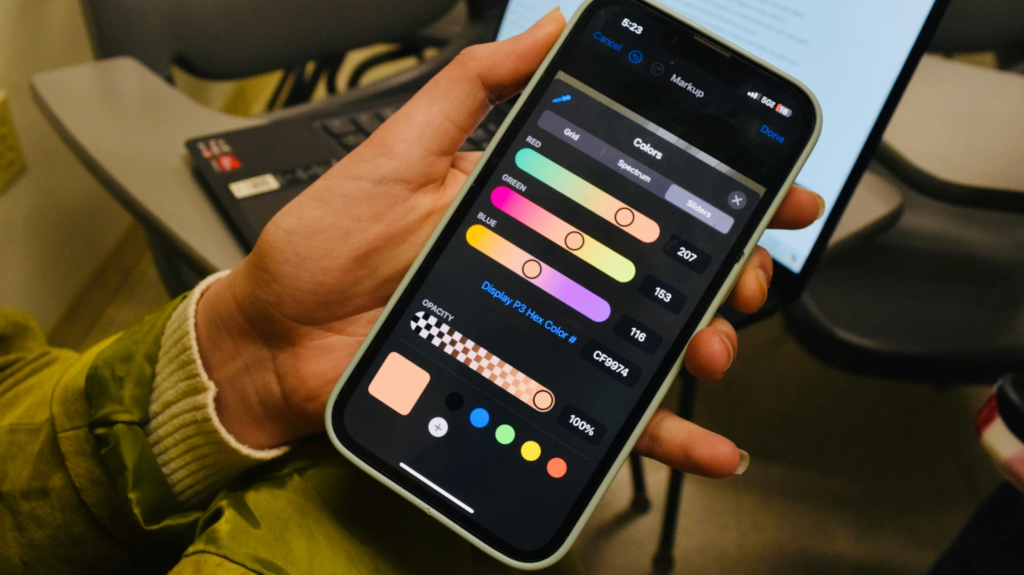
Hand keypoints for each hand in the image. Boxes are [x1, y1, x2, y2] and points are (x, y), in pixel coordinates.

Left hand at [196, 9, 824, 477]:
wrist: (275, 340)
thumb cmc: (324, 246)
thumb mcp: (398, 151)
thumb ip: (471, 90)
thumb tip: (545, 28)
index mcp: (531, 209)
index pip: (638, 193)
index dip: (711, 191)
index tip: (770, 188)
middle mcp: (548, 271)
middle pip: (662, 270)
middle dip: (726, 269)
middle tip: (746, 274)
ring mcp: (541, 333)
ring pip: (647, 341)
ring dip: (702, 344)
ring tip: (713, 346)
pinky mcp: (524, 390)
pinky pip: (606, 417)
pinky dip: (664, 434)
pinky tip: (709, 442)